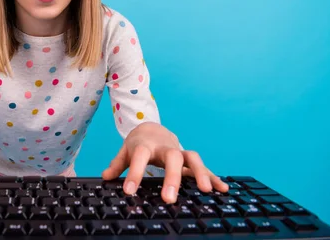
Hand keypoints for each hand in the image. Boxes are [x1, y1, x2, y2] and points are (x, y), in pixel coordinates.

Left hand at [102, 121, 228, 202]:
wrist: (152, 129)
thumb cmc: (138, 144)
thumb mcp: (125, 152)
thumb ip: (116, 164)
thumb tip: (105, 176)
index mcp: (146, 145)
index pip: (140, 157)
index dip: (134, 173)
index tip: (129, 191)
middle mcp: (165, 148)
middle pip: (171, 158)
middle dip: (172, 178)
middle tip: (169, 199)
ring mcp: (180, 152)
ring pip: (192, 159)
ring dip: (200, 174)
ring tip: (205, 190)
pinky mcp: (190, 160)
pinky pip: (204, 167)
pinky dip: (214, 177)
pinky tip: (223, 189)